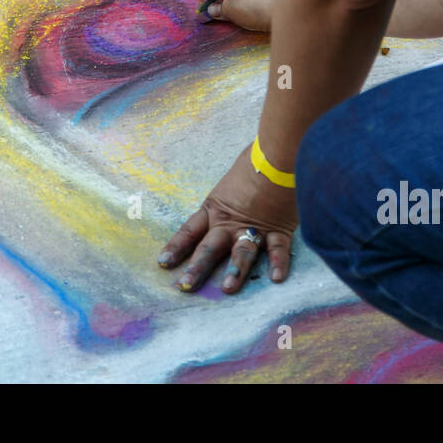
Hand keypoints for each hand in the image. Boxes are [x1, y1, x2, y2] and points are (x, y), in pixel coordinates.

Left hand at [157, 142, 297, 292]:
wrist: (278, 153)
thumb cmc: (254, 160)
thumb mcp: (232, 181)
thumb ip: (229, 197)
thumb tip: (235, 198)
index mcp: (215, 208)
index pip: (190, 230)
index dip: (177, 247)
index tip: (164, 263)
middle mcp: (230, 221)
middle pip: (209, 247)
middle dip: (197, 268)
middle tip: (185, 286)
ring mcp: (255, 226)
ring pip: (241, 252)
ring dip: (235, 271)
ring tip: (227, 289)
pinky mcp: (279, 228)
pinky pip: (278, 249)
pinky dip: (279, 263)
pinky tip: (276, 278)